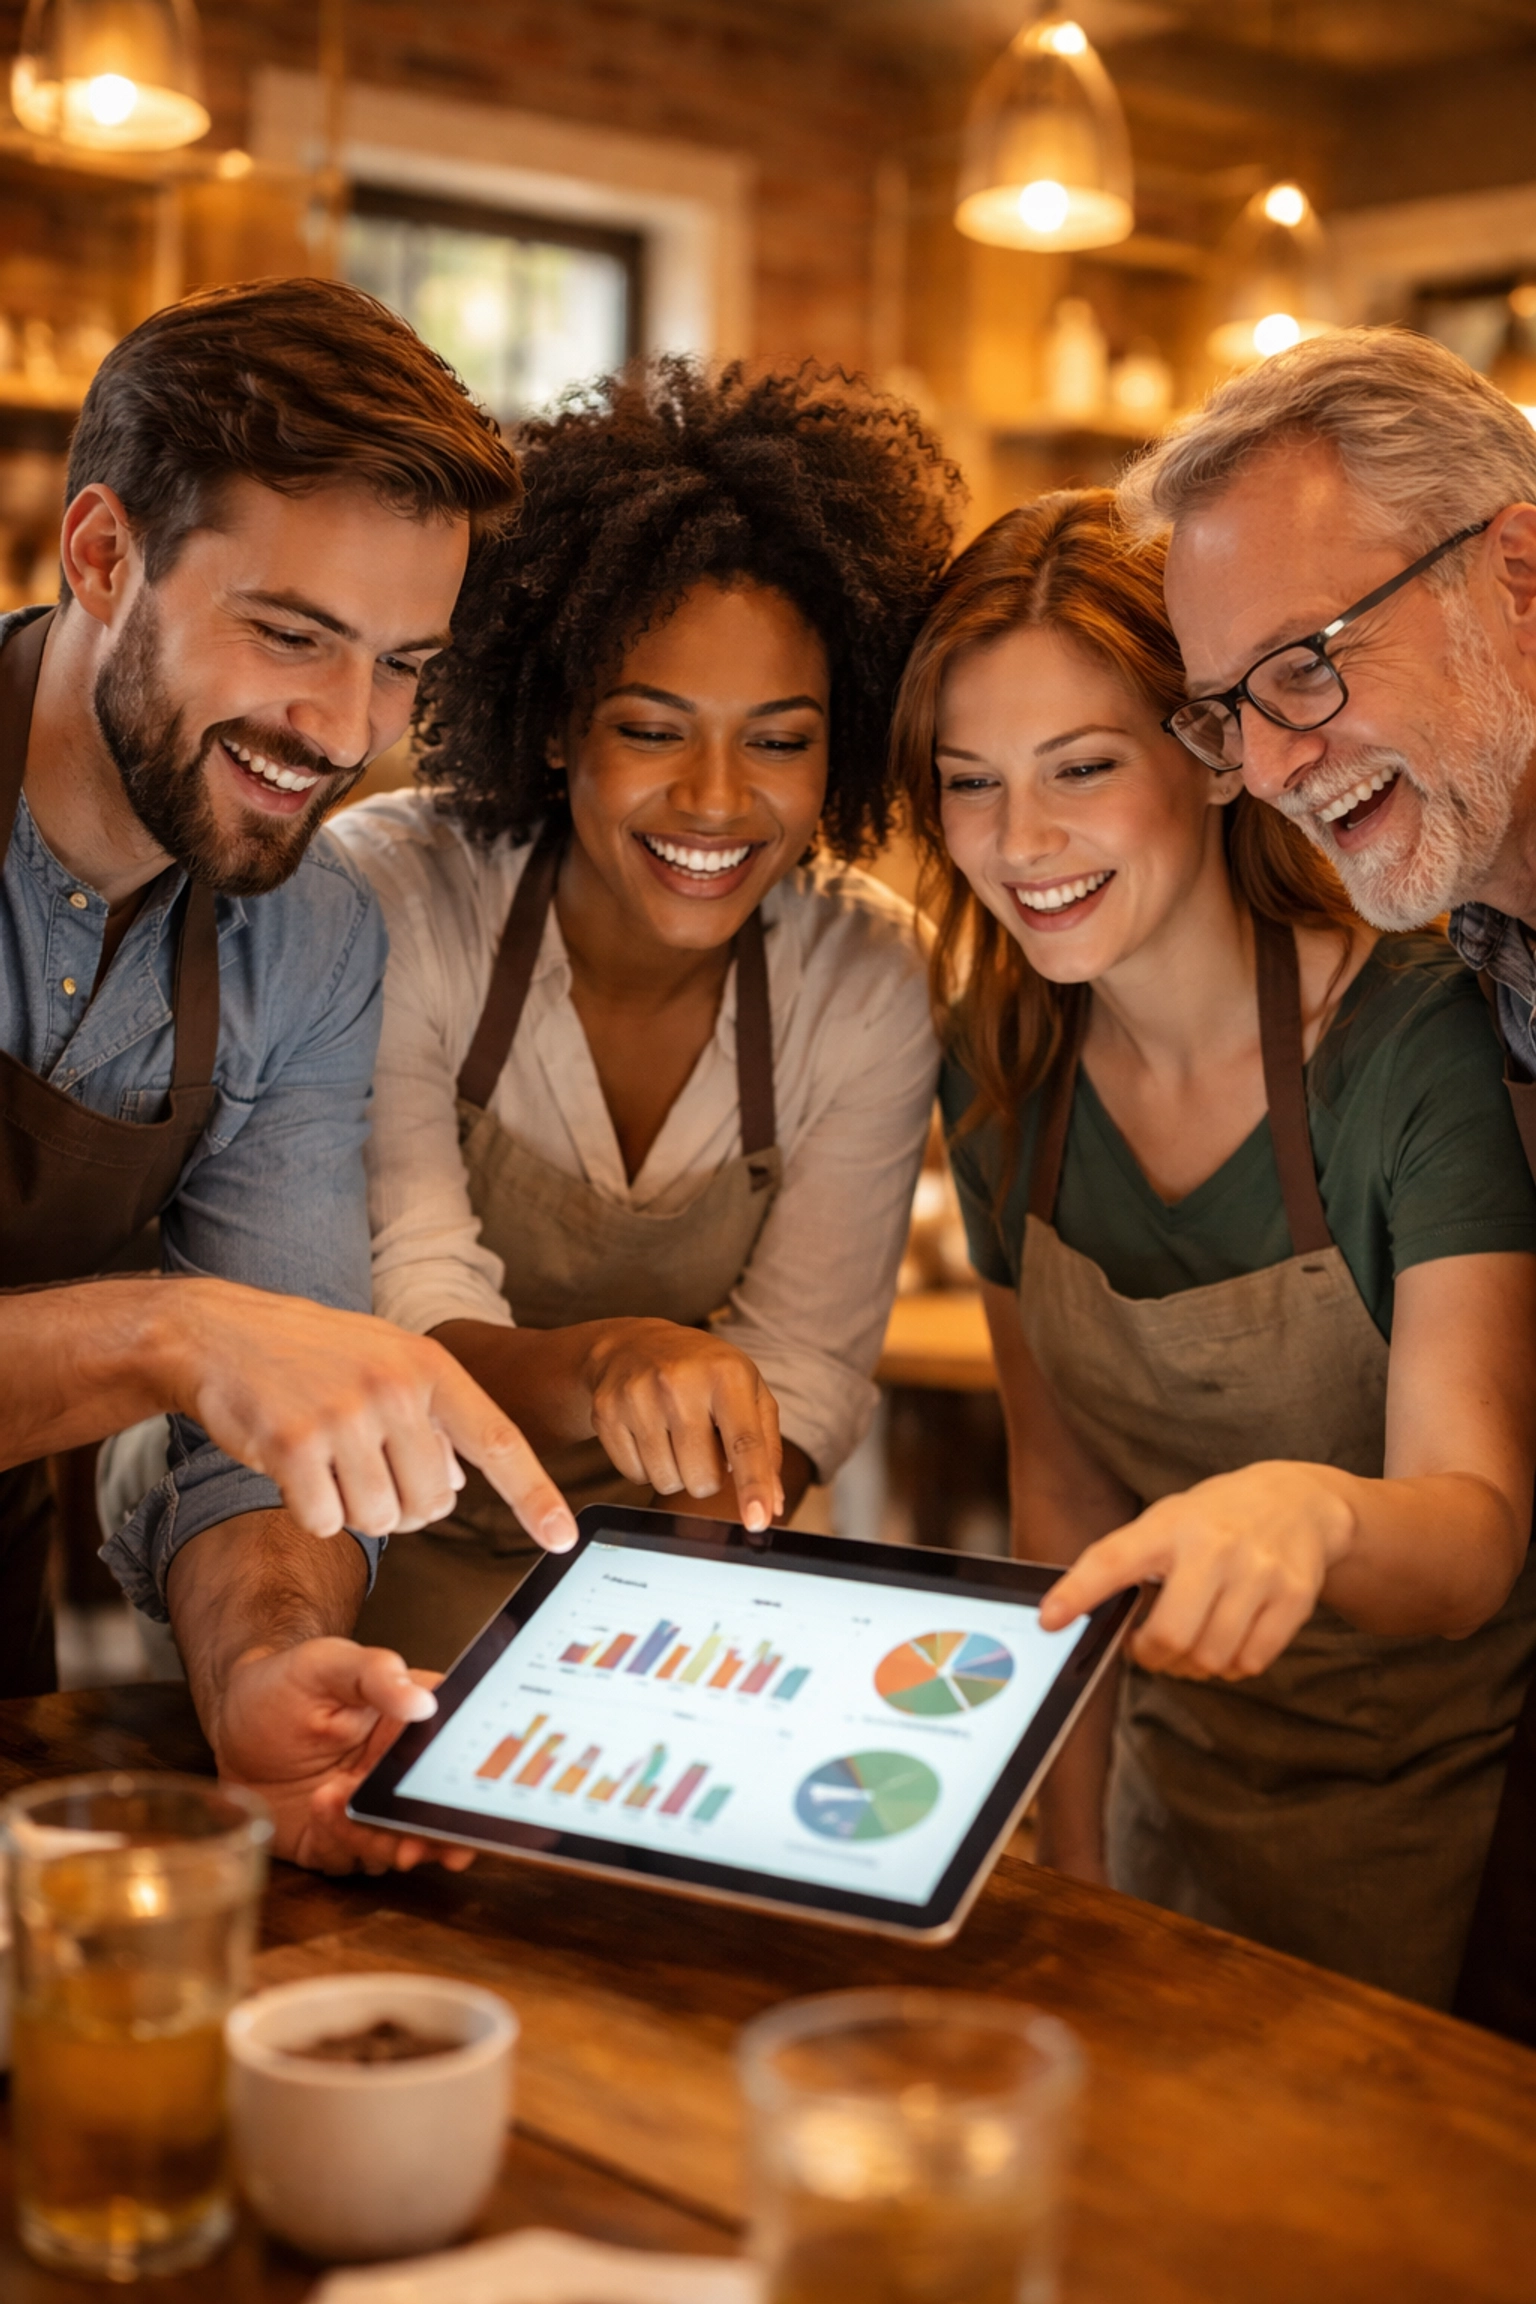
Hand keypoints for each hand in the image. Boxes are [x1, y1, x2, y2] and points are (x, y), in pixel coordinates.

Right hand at [167, 1281, 576, 1547]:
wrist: (220, 1332)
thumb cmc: (312, 1354)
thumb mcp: (386, 1365)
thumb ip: (431, 1421)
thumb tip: (460, 1488)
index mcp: (430, 1368)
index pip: (499, 1441)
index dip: (535, 1496)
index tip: (563, 1537)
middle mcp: (395, 1388)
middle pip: (432, 1504)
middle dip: (404, 1506)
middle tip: (366, 1470)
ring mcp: (344, 1414)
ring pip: (380, 1520)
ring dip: (353, 1509)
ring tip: (327, 1459)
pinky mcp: (292, 1443)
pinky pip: (325, 1523)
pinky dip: (311, 1513)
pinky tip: (294, 1470)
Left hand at [212, 1638, 474, 1875]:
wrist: (233, 1725)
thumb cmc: (284, 1683)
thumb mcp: (327, 1663)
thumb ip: (375, 1674)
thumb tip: (423, 1701)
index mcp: (412, 1727)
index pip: (455, 1755)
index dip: (471, 1784)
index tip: (468, 1805)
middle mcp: (399, 1774)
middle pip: (435, 1813)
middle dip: (436, 1838)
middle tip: (418, 1842)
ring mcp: (371, 1811)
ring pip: (396, 1844)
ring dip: (377, 1838)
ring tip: (335, 1800)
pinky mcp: (336, 1840)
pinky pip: (349, 1857)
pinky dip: (339, 1840)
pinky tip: (318, 1807)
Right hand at [579, 1319, 783, 1530]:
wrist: (633, 1345)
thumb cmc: (703, 1372)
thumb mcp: (747, 1391)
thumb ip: (766, 1446)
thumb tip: (774, 1503)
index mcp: (725, 1374)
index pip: (744, 1441)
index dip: (753, 1484)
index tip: (758, 1520)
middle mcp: (679, 1381)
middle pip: (702, 1477)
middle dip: (709, 1475)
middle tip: (704, 1443)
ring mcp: (637, 1396)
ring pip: (667, 1482)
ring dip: (678, 1472)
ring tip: (676, 1435)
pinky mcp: (606, 1413)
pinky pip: (634, 1476)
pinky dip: (647, 1467)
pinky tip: (649, 1434)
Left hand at [1037, 1461, 1355, 1680]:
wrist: (1298, 1502)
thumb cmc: (1215, 1519)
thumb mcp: (1168, 1521)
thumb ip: (1131, 1563)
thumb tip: (1083, 1620)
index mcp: (1169, 1525)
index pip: (1112, 1560)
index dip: (1078, 1592)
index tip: (1049, 1620)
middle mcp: (1215, 1546)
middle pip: (1171, 1635)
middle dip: (1153, 1657)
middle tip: (1149, 1650)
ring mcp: (1259, 1572)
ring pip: (1211, 1657)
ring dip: (1192, 1666)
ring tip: (1191, 1645)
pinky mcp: (1295, 1597)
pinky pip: (1250, 1661)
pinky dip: (1230, 1666)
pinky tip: (1227, 1642)